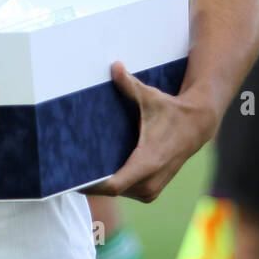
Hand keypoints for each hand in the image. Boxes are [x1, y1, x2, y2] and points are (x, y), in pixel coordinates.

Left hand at [83, 61, 216, 202]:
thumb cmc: (170, 111)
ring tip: (73, 170)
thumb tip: (115, 66)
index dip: (90, 185)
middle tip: (61, 170)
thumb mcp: (150, 97)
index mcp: (147, 162)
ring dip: (98, 184)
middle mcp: (150, 181)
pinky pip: (124, 191)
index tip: (70, 178)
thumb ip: (129, 84)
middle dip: (88, 182)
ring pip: (116, 193)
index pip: (112, 185)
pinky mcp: (150, 191)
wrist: (197, 126)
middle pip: (109, 191)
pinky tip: (94, 172)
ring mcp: (151, 190)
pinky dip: (110, 184)